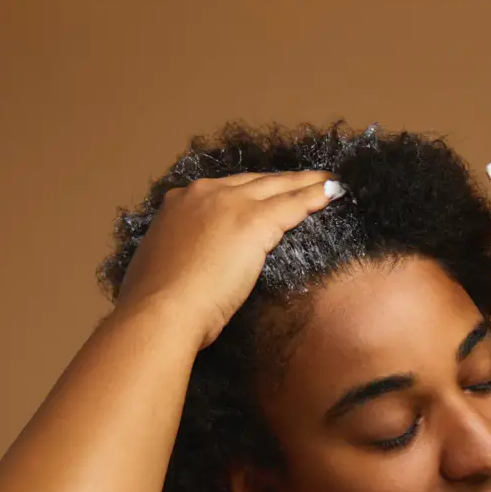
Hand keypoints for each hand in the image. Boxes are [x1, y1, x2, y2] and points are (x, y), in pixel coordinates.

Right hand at [115, 171, 344, 348]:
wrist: (161, 312)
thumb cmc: (157, 304)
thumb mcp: (161, 268)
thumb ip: (179, 258)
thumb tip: (185, 269)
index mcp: (178, 205)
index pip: (223, 192)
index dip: (248, 193)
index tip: (262, 196)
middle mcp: (202, 194)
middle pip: (253, 182)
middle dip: (280, 181)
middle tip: (305, 179)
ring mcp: (229, 204)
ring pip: (277, 187)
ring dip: (305, 183)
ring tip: (327, 181)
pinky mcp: (254, 221)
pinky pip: (293, 204)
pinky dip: (315, 196)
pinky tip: (332, 193)